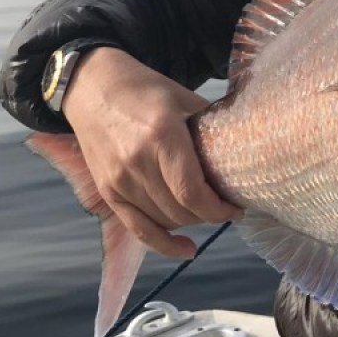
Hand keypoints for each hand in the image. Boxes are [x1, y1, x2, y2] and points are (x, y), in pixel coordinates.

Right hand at [62, 47, 242, 257]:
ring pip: (164, 220)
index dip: (219, 209)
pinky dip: (164, 243)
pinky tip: (186, 249)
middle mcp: (137, 162)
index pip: (192, 192)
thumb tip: (245, 150)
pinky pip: (138, 228)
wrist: (92, 87)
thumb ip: (211, 127)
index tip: (237, 208)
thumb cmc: (145, 89)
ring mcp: (118, 180)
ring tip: (207, 212)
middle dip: (210, 215)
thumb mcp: (184, 98)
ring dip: (191, 222)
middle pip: (181, 210)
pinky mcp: (107, 191)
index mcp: (162, 135)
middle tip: (227, 206)